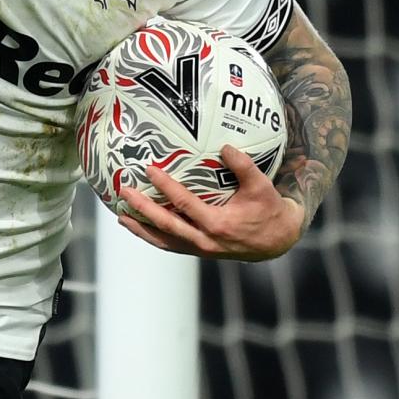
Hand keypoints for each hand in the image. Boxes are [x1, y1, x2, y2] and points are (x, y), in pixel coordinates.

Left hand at [114, 147, 306, 260]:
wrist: (276, 241)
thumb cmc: (269, 211)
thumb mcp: (261, 186)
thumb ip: (243, 166)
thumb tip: (225, 147)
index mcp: (217, 224)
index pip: (184, 203)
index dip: (165, 186)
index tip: (150, 170)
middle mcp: (204, 240)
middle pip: (166, 225)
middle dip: (142, 209)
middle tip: (124, 194)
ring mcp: (200, 249)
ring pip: (164, 241)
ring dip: (142, 229)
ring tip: (121, 217)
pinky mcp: (199, 251)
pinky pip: (171, 245)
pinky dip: (153, 237)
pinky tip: (142, 228)